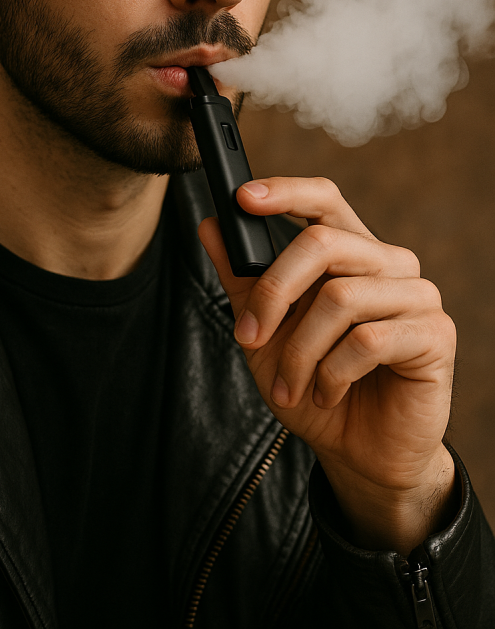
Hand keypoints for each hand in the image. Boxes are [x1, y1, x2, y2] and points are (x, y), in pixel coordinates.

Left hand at [198, 176, 457, 554]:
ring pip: (339, 297)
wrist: (358, 453)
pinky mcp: (434, 335)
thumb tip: (211, 226)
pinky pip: (369, 339)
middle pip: (323, 242)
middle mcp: (389, 263)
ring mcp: (417, 296)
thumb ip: (242, 280)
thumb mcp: (264, 333)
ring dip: (300, 351)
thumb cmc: (315, 386)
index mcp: (351, 252)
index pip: (324, 200)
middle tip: (248, 337)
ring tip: (290, 385)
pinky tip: (327, 393)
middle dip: (273, 292)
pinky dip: (332, 373)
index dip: (285, 191)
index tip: (242, 198)